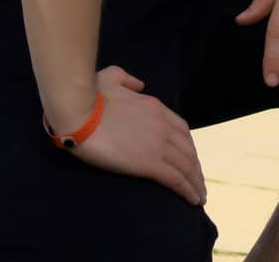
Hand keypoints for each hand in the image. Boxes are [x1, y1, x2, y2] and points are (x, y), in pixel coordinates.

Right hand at [63, 65, 206, 206]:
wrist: (79, 112)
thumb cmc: (89, 96)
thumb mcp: (111, 78)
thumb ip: (128, 79)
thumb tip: (139, 85)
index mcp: (156, 108)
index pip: (181, 130)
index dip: (188, 146)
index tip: (190, 158)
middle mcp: (163, 126)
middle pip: (188, 149)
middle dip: (195, 166)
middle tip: (198, 181)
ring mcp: (158, 144)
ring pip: (186, 166)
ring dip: (196, 182)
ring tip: (200, 196)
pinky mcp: (148, 163)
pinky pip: (175, 178)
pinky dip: (188, 190)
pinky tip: (193, 200)